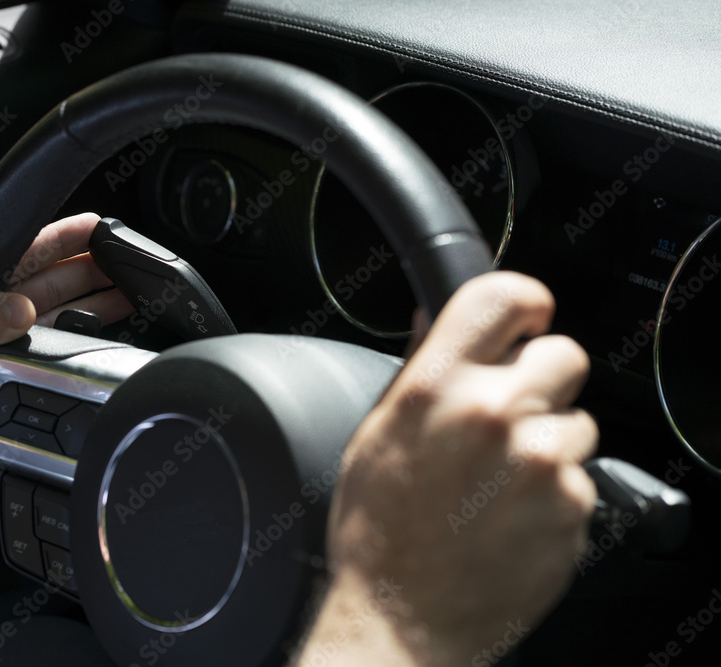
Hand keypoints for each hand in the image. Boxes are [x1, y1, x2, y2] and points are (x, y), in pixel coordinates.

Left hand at [0, 212, 131, 494]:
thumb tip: (19, 310)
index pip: (6, 252)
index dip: (52, 239)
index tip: (91, 229)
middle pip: (30, 280)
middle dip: (78, 269)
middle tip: (121, 261)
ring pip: (33, 313)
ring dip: (76, 303)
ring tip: (118, 294)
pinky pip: (24, 348)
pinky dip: (57, 339)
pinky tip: (81, 335)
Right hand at [301, 271, 596, 665]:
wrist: (401, 618)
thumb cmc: (377, 532)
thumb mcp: (376, 435)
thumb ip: (416, 368)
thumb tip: (435, 317)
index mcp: (435, 387)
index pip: (506, 296)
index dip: (523, 304)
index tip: (524, 321)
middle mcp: (493, 415)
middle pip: (563, 355)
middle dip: (542, 378)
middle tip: (508, 415)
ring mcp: (540, 463)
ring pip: (578, 422)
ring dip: (549, 442)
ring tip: (500, 481)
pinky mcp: (573, 508)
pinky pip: (581, 478)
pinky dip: (557, 493)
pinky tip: (512, 515)